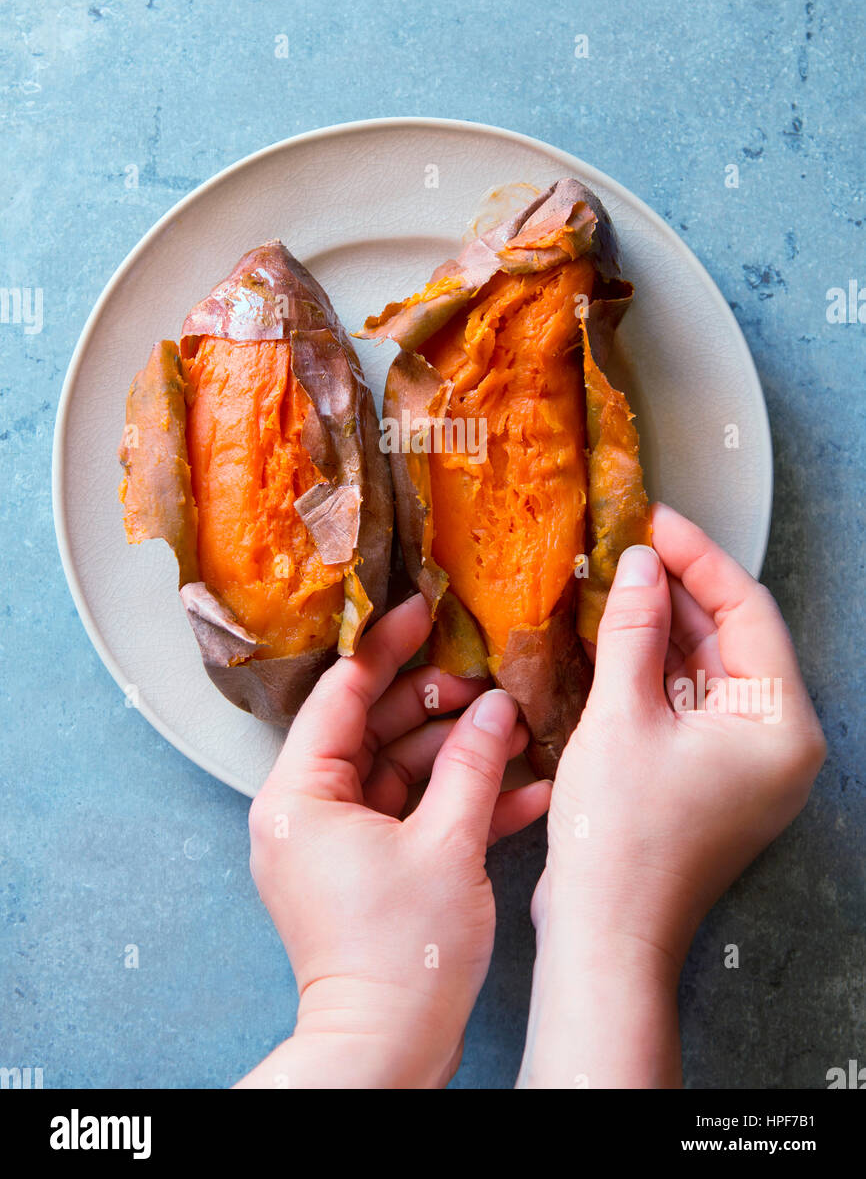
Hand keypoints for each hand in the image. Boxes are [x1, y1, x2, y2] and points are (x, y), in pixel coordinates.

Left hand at [237, 593, 550, 1089]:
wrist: (387, 1051)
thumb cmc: (403, 953)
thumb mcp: (448, 844)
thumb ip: (473, 764)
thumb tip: (495, 707)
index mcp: (301, 795)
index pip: (341, 695)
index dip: (386, 648)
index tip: (422, 610)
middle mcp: (307, 813)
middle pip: (374, 730)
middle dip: (436, 705)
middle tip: (486, 679)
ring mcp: (337, 843)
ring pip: (400, 770)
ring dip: (458, 753)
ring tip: (515, 729)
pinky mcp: (367, 871)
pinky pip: (411, 815)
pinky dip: (457, 803)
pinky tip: (520, 788)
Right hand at [520, 503, 825, 1087]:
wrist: (603, 938)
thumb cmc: (619, 837)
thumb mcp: (622, 717)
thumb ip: (633, 631)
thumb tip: (638, 562)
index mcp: (780, 726)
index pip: (749, 613)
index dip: (699, 558)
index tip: (654, 519)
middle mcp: (777, 743)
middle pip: (732, 639)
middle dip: (678, 590)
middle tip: (627, 544)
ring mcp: (744, 765)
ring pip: (707, 670)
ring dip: (662, 627)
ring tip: (614, 580)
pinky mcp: (710, 779)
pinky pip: (689, 704)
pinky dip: (654, 669)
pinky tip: (613, 635)